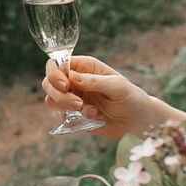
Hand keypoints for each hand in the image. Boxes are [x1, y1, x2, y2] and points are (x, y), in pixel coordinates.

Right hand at [41, 55, 159, 139]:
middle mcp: (74, 80)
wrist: (137, 122)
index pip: (58, 63)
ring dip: (67, 107)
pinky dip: (74, 119)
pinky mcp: (72, 114)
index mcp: (84, 67)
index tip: (65, 86)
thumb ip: (94, 81)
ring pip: (51, 100)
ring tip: (91, 112)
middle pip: (49, 82)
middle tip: (78, 104)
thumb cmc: (131, 98)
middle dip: (60, 95)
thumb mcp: (117, 86)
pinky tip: (95, 117)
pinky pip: (61, 116)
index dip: (55, 74)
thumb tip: (72, 77)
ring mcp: (72, 97)